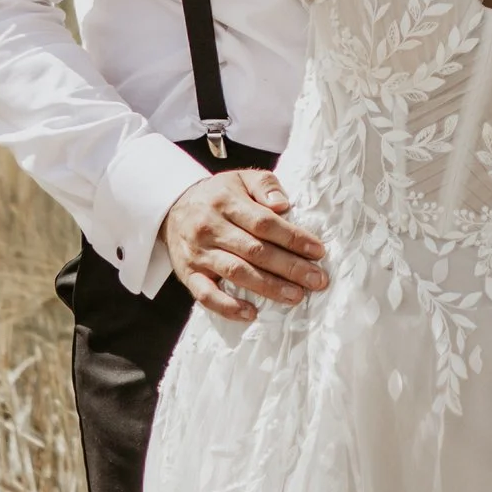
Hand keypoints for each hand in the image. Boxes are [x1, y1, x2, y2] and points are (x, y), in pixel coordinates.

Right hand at [162, 170, 328, 322]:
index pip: (264, 222)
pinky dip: (227, 307)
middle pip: (255, 250)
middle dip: (289, 267)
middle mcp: (210, 227)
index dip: (292, 238)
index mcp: (225, 202)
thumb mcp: (241, 178)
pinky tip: (250, 313)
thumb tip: (283, 205)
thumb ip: (265, 185)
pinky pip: (206, 295)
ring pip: (236, 272)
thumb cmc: (218, 195)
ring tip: (295, 296)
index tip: (318, 251)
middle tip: (316, 280)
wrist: (173, 208)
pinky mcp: (188, 274)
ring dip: (268, 287)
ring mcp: (198, 253)